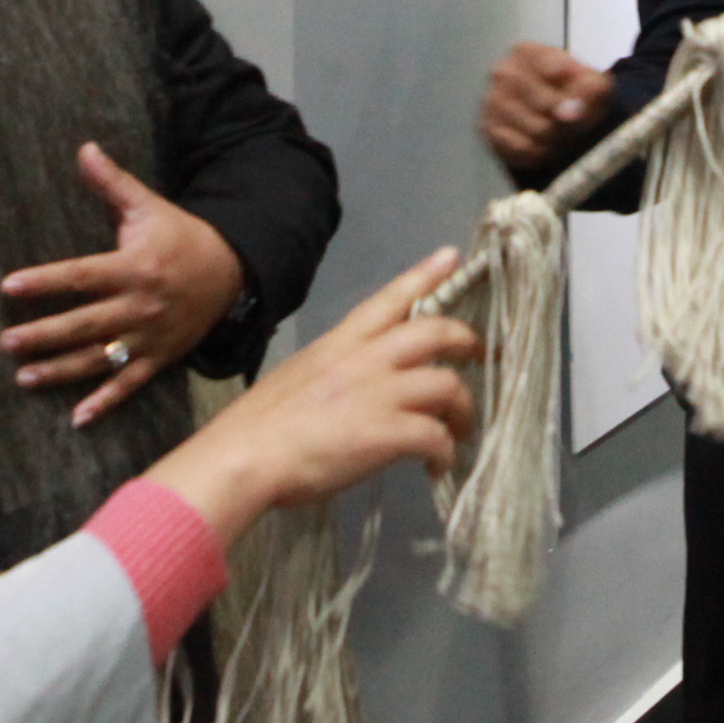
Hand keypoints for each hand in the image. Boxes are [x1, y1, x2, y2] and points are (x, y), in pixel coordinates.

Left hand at [1, 145, 248, 425]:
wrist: (232, 272)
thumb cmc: (180, 236)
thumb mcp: (148, 207)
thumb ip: (112, 184)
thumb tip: (84, 149)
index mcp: (135, 267)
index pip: (82, 276)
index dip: (45, 282)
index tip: (9, 286)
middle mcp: (141, 306)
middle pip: (85, 324)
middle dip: (44, 335)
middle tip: (6, 342)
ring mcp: (151, 337)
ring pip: (100, 358)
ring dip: (61, 371)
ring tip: (24, 377)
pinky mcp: (160, 358)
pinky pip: (130, 384)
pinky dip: (106, 402)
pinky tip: (78, 417)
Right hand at [144, 251, 484, 546]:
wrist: (244, 457)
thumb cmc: (260, 426)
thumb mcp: (298, 376)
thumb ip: (334, 373)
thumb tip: (353, 390)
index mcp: (341, 343)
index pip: (390, 298)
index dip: (425, 275)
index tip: (452, 256)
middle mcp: (366, 359)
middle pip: (435, 332)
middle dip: (467, 342)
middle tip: (479, 358)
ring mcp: (380, 394)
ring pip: (448, 384)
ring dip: (463, 410)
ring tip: (460, 432)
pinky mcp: (388, 432)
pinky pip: (436, 436)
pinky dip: (445, 452)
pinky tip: (436, 466)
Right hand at [481, 43, 614, 183]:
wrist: (549, 111)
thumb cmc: (568, 90)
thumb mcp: (590, 81)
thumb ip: (589, 88)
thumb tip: (573, 109)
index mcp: (526, 52)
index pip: (554, 69)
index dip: (574, 91)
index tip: (581, 100)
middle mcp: (504, 72)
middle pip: (546, 104)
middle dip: (568, 119)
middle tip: (576, 122)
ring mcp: (493, 101)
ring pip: (536, 130)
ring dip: (556, 138)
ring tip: (562, 133)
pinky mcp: (489, 129)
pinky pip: (521, 149)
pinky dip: (539, 151)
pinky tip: (545, 143)